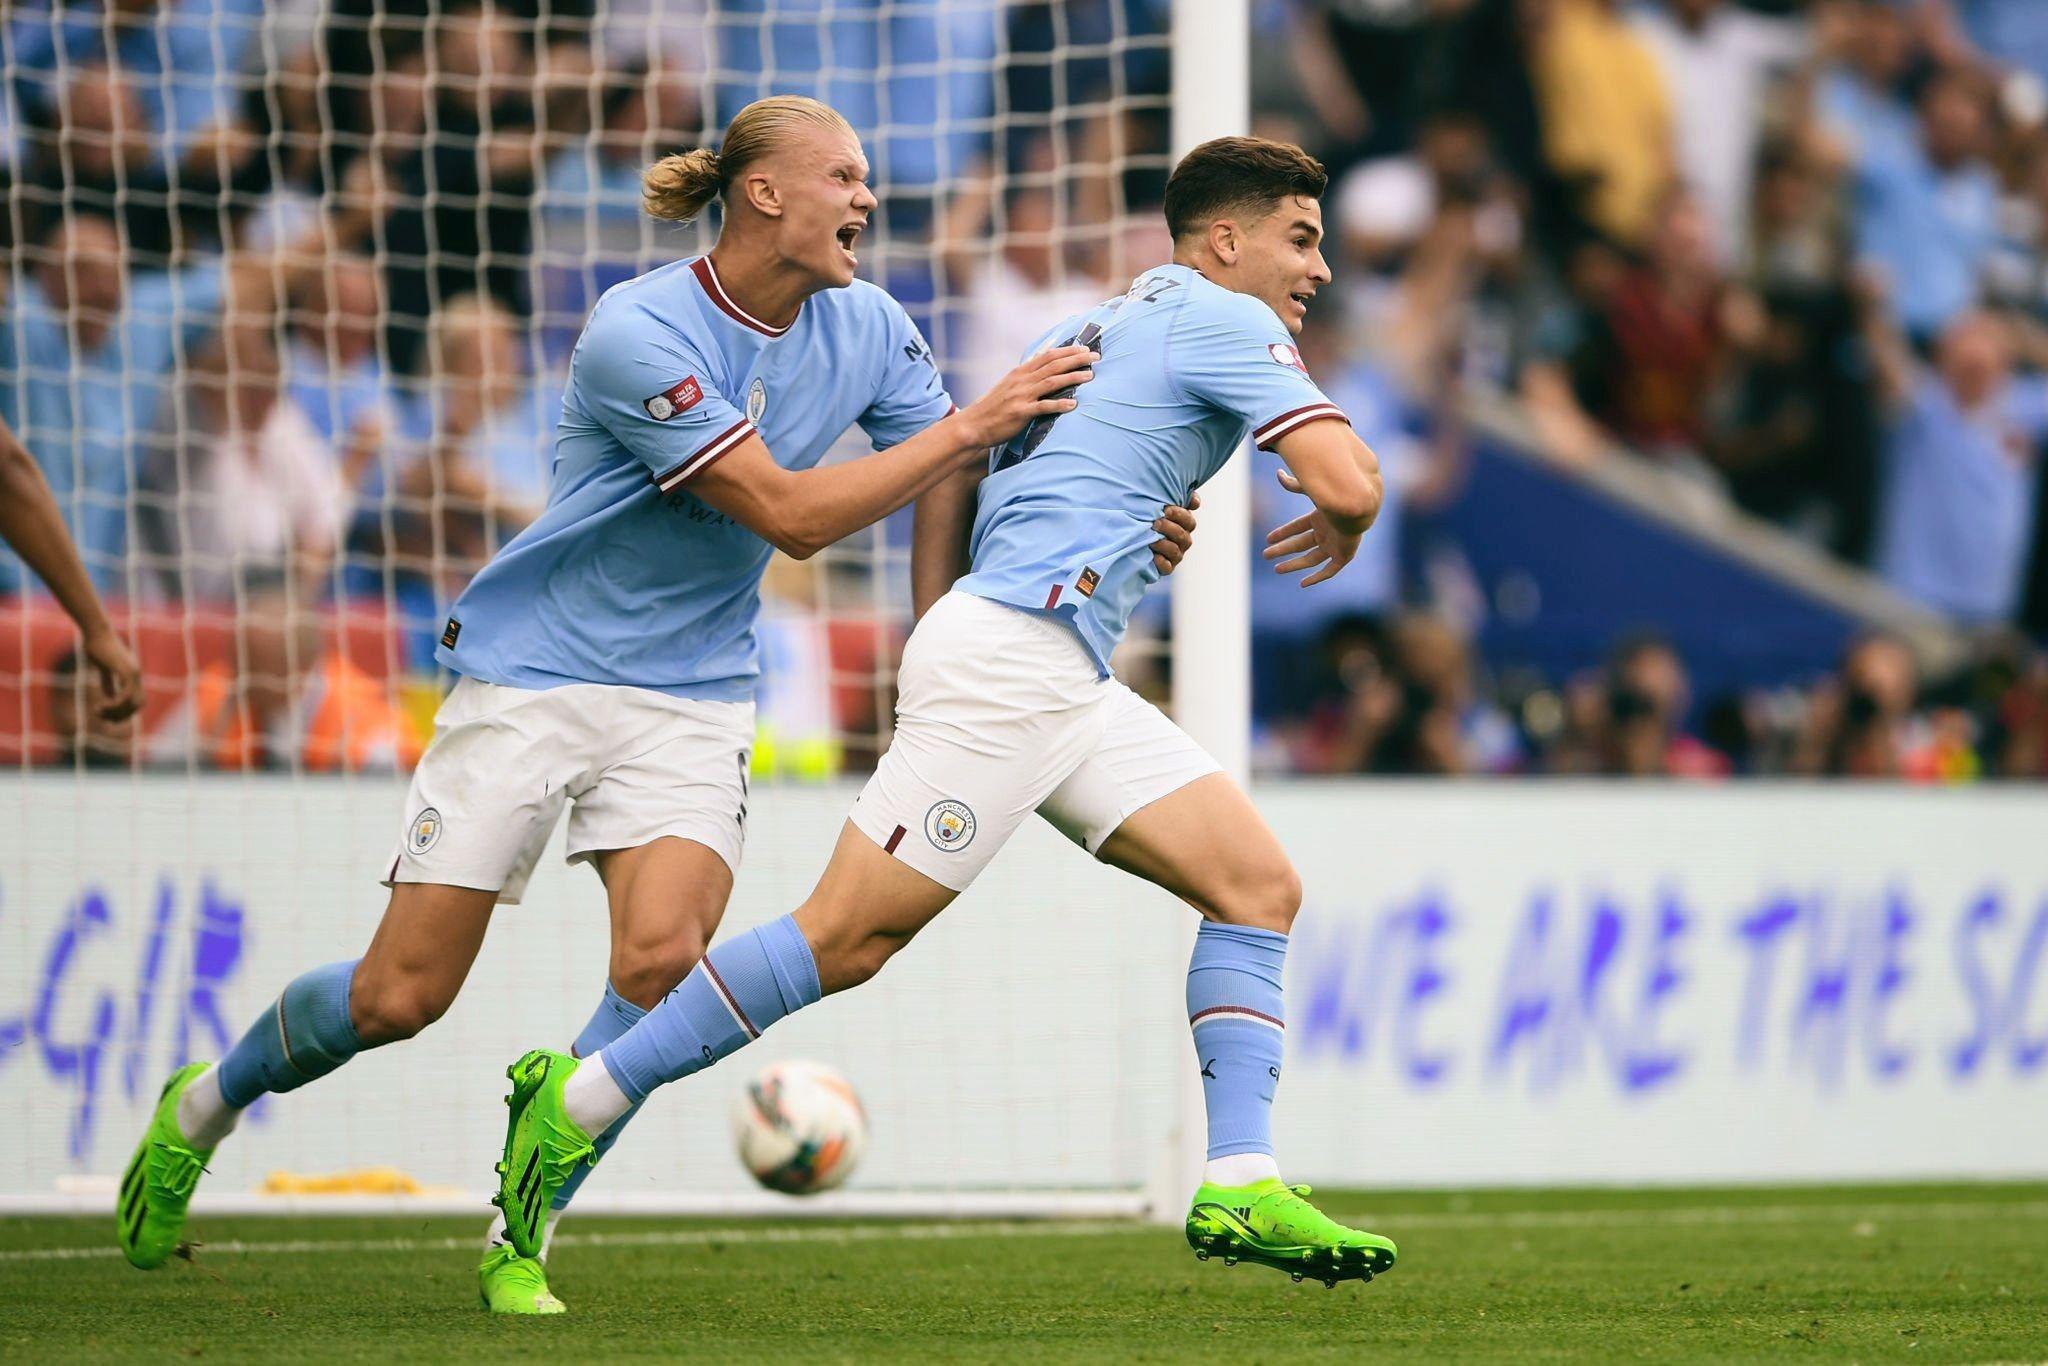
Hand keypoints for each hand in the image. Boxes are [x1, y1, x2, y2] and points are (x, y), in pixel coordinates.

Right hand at [83, 626, 141, 721]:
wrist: (95, 631)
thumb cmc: (96, 646)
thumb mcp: (104, 668)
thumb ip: (109, 682)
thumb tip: (110, 698)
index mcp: (133, 675)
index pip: (137, 700)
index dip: (126, 711)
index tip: (108, 715)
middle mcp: (136, 675)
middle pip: (139, 705)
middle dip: (122, 715)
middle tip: (103, 717)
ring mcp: (133, 672)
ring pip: (133, 702)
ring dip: (116, 711)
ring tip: (98, 711)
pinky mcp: (126, 670)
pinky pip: (126, 694)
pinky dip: (115, 704)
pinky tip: (101, 705)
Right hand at [955, 344, 1095, 449]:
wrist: (974, 424)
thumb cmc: (994, 405)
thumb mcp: (1010, 382)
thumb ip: (1029, 369)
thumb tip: (1045, 352)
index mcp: (1021, 372)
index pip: (1049, 355)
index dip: (1069, 350)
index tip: (1086, 348)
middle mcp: (1022, 380)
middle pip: (1054, 365)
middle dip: (1077, 359)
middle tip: (1096, 357)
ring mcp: (1021, 396)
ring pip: (1051, 382)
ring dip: (1072, 378)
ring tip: (1090, 376)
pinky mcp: (1020, 413)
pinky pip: (1043, 407)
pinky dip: (1059, 405)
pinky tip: (1073, 405)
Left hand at [1150, 493, 1198, 574]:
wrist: (1131, 536)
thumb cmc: (1148, 516)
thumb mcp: (1160, 505)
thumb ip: (1177, 499)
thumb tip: (1195, 501)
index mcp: (1183, 525)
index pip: (1188, 521)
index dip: (1180, 515)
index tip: (1166, 509)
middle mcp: (1182, 541)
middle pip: (1182, 535)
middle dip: (1169, 528)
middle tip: (1155, 523)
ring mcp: (1175, 555)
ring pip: (1175, 551)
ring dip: (1164, 544)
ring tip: (1151, 539)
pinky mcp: (1166, 568)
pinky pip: (1167, 567)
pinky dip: (1161, 562)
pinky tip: (1153, 557)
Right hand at [1262, 469, 1362, 586]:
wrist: (1358, 510)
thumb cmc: (1337, 498)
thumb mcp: (1312, 490)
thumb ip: (1295, 484)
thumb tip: (1278, 474)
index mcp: (1322, 517)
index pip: (1298, 527)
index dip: (1283, 533)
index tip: (1268, 539)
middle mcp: (1328, 532)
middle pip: (1301, 544)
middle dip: (1283, 550)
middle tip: (1266, 555)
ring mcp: (1336, 545)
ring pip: (1311, 559)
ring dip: (1294, 564)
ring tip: (1277, 569)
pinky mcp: (1344, 556)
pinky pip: (1329, 570)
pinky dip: (1317, 578)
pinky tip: (1303, 584)